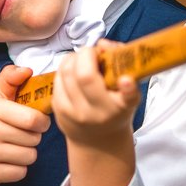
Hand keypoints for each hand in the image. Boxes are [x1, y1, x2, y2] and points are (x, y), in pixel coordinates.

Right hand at [0, 65, 50, 185]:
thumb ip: (10, 77)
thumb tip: (27, 71)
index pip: (33, 119)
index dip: (42, 121)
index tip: (37, 121)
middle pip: (34, 139)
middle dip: (33, 137)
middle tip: (21, 134)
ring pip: (30, 157)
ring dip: (27, 153)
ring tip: (14, 146)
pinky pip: (21, 173)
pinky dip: (19, 168)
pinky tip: (7, 160)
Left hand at [52, 40, 140, 185]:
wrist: (97, 141)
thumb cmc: (115, 109)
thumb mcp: (128, 93)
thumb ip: (121, 65)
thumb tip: (102, 45)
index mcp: (118, 108)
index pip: (126, 98)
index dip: (127, 88)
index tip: (126, 80)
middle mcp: (95, 113)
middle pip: (83, 75)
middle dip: (86, 54)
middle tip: (93, 54)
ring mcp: (73, 113)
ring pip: (65, 72)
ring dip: (73, 58)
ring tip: (83, 60)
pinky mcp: (57, 110)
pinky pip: (57, 78)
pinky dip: (65, 69)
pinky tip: (74, 72)